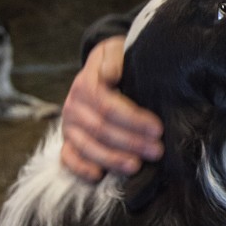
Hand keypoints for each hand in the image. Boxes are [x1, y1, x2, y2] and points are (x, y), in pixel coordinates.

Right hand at [60, 37, 162, 182]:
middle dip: (131, 142)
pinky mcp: (68, 140)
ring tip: (136, 166)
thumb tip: (111, 74)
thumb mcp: (117, 50)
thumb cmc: (117, 61)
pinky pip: (68, 158)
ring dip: (112, 159)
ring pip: (87, 147)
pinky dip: (81, 168)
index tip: (157, 128)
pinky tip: (99, 175)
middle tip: (157, 150)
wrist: (103, 67)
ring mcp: (69, 125)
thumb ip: (114, 58)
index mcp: (85, 84)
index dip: (133, 119)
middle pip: (101, 130)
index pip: (108, 106)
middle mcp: (73, 106)